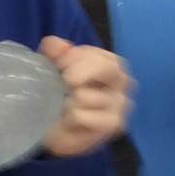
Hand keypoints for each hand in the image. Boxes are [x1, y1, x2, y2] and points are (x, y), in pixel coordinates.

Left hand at [38, 37, 134, 156]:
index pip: (94, 53)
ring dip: (67, 101)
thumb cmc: (60, 95)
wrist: (56, 130)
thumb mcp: (53, 67)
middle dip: (76, 73)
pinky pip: (83, 115)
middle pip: (104, 67)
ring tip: (63, 106)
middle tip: (62, 83)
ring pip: (86, 95)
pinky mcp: (115, 123)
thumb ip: (54, 52)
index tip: (57, 65)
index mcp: (110, 62)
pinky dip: (70, 117)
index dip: (72, 57)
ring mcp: (121, 103)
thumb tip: (57, 45)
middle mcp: (122, 80)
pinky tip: (69, 121)